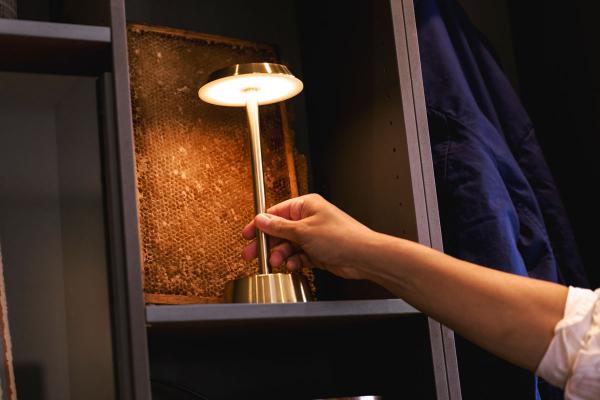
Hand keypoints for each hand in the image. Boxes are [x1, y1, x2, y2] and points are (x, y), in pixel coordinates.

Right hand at [241, 194, 372, 279]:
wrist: (363, 256)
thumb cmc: (341, 237)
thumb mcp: (303, 231)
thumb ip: (279, 227)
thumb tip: (261, 220)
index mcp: (306, 206)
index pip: (276, 213)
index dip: (260, 224)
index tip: (248, 235)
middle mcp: (309, 219)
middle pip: (279, 231)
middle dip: (267, 243)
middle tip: (253, 254)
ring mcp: (313, 236)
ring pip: (288, 245)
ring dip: (281, 254)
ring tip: (276, 262)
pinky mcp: (318, 251)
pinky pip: (299, 256)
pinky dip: (294, 261)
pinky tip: (292, 265)